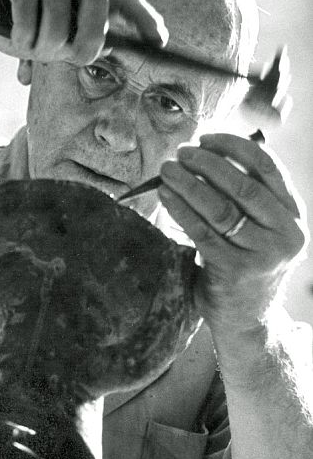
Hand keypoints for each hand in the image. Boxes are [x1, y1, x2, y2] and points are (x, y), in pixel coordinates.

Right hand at [0, 0, 166, 64]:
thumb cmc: (14, 27)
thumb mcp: (49, 42)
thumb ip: (73, 44)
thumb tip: (103, 51)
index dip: (145, 18)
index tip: (161, 42)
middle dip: (90, 35)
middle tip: (75, 59)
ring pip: (58, 2)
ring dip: (44, 38)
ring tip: (29, 52)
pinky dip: (23, 26)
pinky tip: (16, 41)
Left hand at [158, 133, 308, 335]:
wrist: (247, 320)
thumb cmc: (245, 265)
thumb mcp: (258, 229)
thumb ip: (245, 196)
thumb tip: (204, 151)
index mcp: (292, 215)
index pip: (268, 167)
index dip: (234, 147)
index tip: (206, 137)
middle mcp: (285, 234)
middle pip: (243, 186)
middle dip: (207, 164)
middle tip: (180, 153)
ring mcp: (263, 255)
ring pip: (220, 208)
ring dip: (189, 184)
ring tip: (167, 170)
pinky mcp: (236, 272)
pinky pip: (202, 233)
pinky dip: (181, 211)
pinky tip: (165, 196)